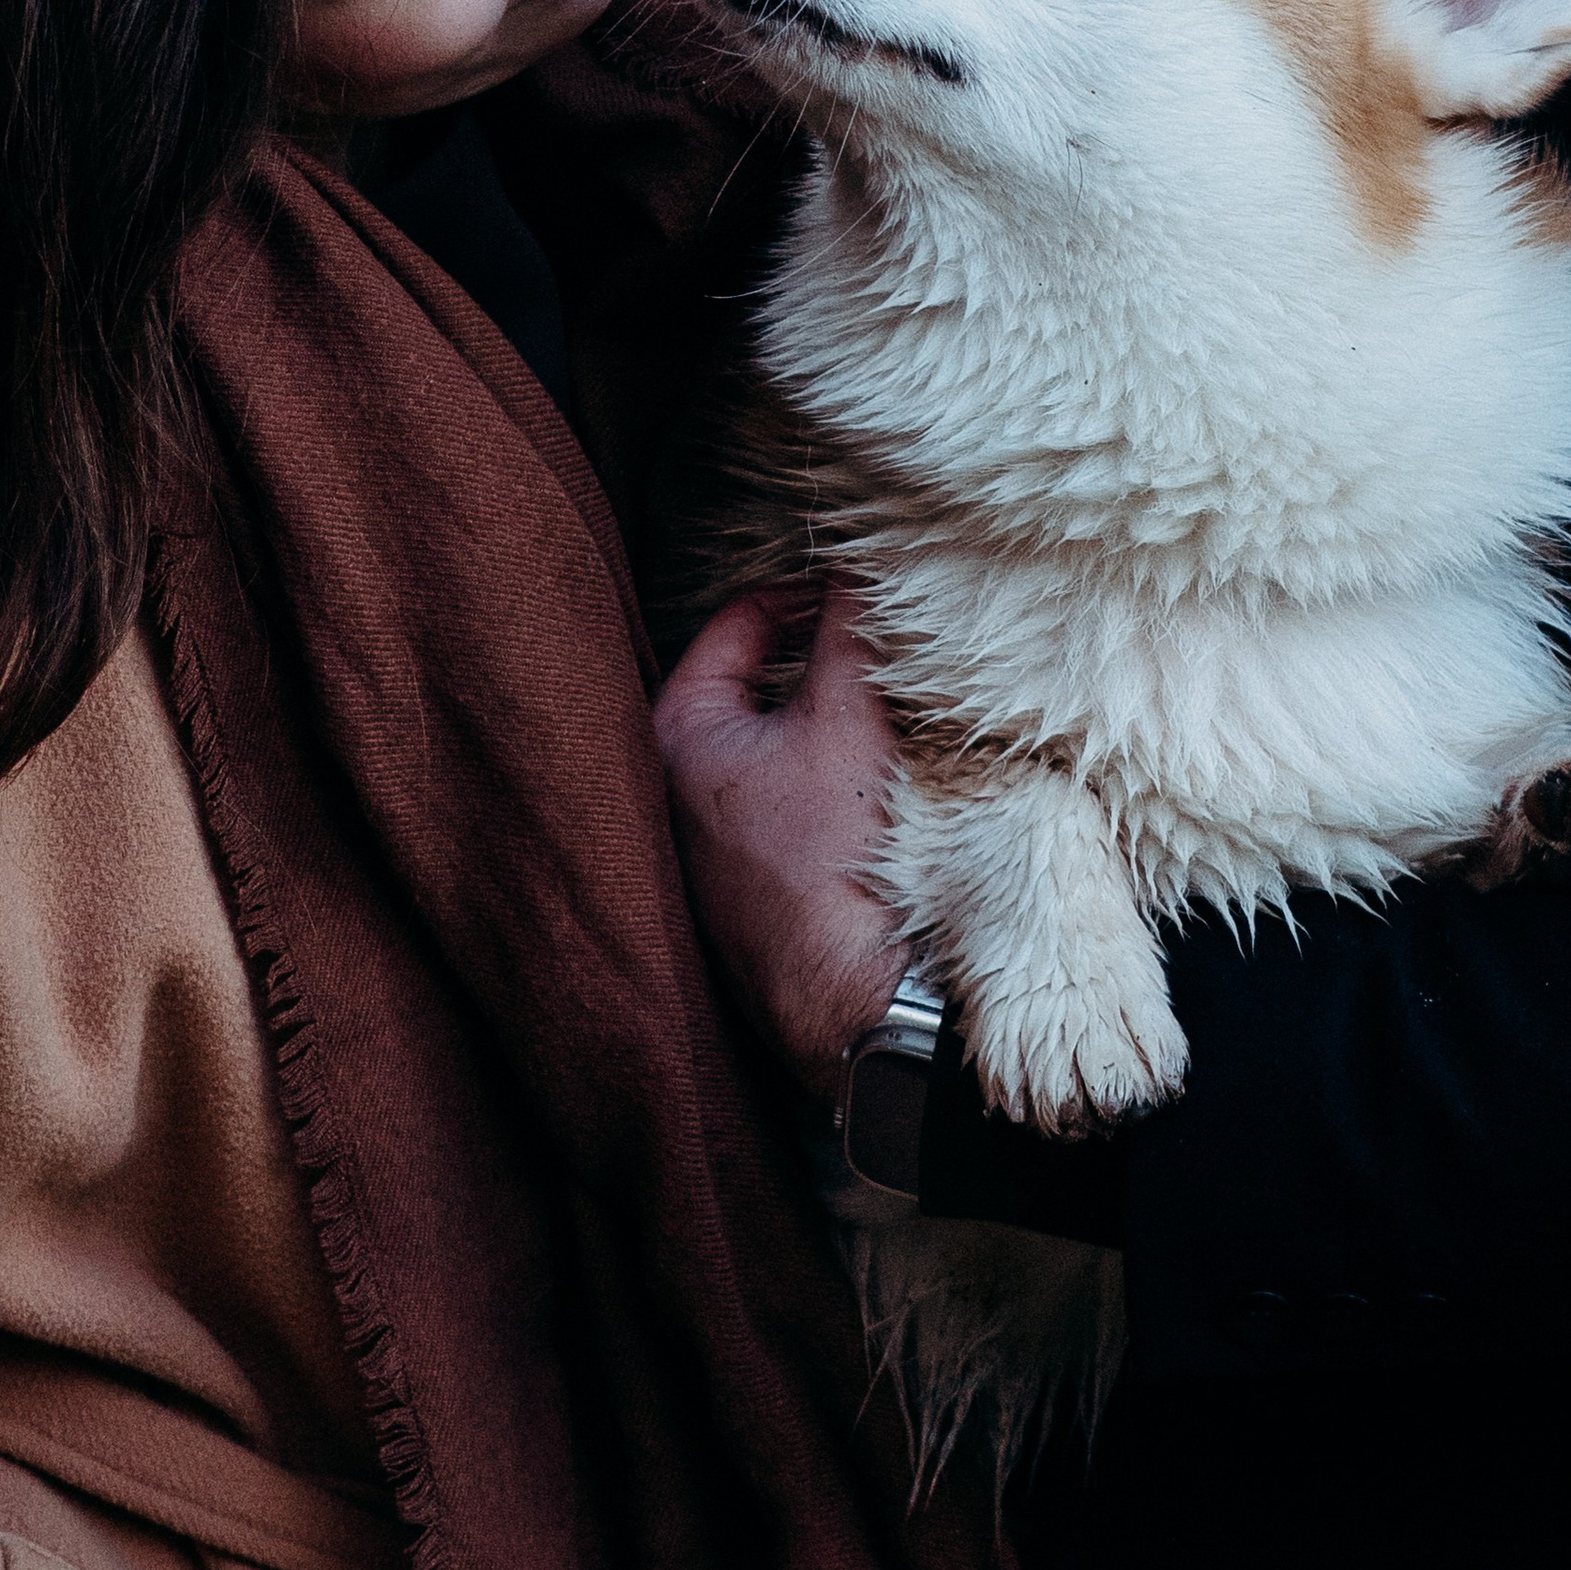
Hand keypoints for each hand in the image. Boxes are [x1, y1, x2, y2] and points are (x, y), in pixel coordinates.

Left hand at [653, 585, 906, 1085]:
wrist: (864, 1006)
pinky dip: (835, 777)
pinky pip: (795, 801)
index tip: (864, 590)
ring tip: (896, 708)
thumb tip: (858, 563)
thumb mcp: (849, 718)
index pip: (739, 621)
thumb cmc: (837, 861)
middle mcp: (674, 789)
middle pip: (761, 680)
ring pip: (782, 743)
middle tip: (886, 644)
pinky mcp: (754, 890)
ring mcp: (713, 845)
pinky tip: (886, 783)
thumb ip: (849, 626)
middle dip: (822, 657)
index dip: (806, 593)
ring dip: (834, 719)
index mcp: (676, 734)